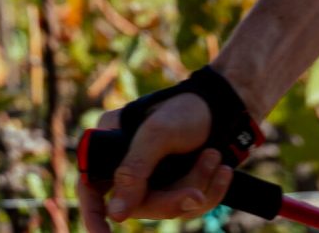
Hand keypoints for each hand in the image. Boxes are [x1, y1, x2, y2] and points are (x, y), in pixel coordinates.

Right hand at [78, 91, 233, 232]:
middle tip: (198, 192)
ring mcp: (154, 177)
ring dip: (197, 185)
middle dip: (173, 198)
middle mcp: (129, 164)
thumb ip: (134, 170)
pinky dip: (211, 191)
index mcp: (111, 143)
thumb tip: (115, 214)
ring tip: (214, 157)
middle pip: (139, 204)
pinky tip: (223, 171)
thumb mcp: (158, 133)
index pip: (90, 185)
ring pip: (167, 207)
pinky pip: (189, 206)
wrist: (227, 105)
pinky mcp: (177, 185)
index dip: (93, 214)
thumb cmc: (188, 109)